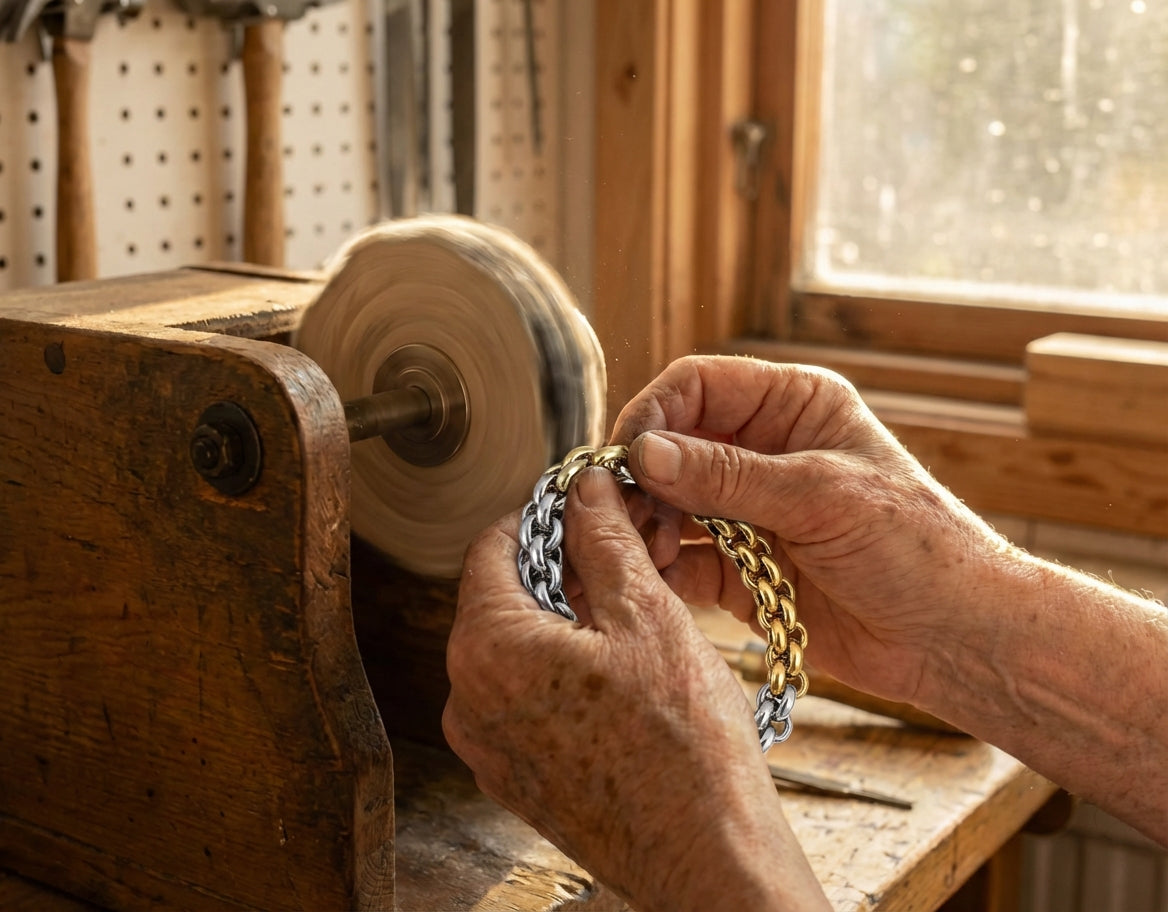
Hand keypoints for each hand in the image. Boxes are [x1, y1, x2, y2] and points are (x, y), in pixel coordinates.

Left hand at [443, 467, 827, 911]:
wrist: (707, 859)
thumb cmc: (683, 745)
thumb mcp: (647, 615)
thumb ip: (605, 539)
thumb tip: (585, 489)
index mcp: (487, 648)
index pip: (492, 546)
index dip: (544, 515)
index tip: (587, 508)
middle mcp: (467, 699)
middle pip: (502, 597)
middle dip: (562, 567)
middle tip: (625, 555)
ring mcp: (487, 746)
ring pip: (517, 648)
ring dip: (566, 617)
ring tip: (634, 610)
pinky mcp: (515, 777)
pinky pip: (525, 698)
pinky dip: (563, 668)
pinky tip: (622, 667)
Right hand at [611, 355, 1016, 709]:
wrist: (954, 638)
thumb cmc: (915, 547)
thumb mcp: (821, 496)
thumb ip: (728, 475)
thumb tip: (644, 452)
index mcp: (793, 407)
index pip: (698, 385)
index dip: (655, 412)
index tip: (626, 455)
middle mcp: (763, 453)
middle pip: (672, 447)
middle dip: (643, 478)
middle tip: (623, 512)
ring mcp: (748, 513)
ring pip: (668, 506)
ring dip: (648, 526)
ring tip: (648, 553)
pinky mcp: (740, 571)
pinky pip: (683, 563)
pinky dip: (661, 571)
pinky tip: (653, 581)